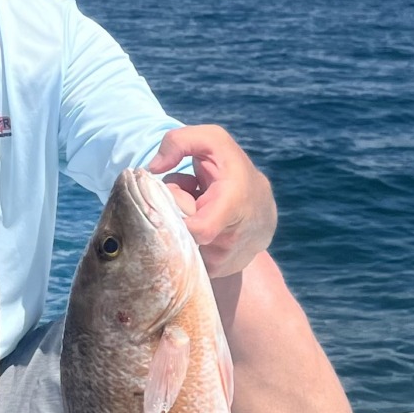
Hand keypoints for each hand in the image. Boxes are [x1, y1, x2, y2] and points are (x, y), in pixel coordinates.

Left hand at [147, 125, 276, 277]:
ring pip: (186, 250)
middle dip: (176, 217)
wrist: (260, 205)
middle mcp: (235, 237)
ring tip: (197, 213)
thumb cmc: (230, 168)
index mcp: (234, 203)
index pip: (199, 229)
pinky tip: (199, 229)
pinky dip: (188, 244)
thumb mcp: (211, 141)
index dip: (178, 220)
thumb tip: (152, 169)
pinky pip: (192, 261)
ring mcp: (230, 259)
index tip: (170, 206)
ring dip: (181, 230)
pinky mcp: (223, 271)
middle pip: (184, 238)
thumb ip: (178, 142)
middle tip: (187, 200)